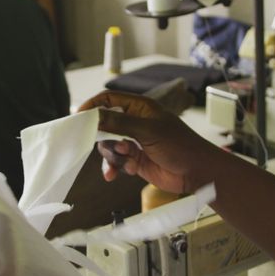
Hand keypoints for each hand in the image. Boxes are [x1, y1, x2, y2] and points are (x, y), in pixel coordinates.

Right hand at [79, 91, 223, 194]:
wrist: (196, 172)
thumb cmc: (180, 145)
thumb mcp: (148, 131)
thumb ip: (120, 123)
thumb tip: (95, 115)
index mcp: (140, 108)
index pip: (109, 100)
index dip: (93, 106)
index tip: (78, 117)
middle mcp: (134, 122)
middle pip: (105, 125)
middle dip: (104, 138)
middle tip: (110, 145)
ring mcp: (133, 142)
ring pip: (108, 146)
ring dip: (113, 156)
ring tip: (128, 161)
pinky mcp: (134, 160)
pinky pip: (115, 161)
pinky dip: (113, 167)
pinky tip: (113, 175)